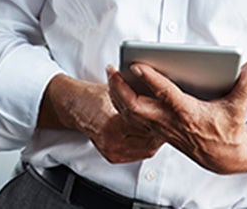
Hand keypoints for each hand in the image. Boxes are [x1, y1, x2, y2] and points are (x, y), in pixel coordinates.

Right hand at [39, 74, 163, 163]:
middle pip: (149, 138)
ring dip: (157, 137)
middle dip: (161, 128)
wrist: (74, 108)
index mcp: (111, 124)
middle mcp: (111, 142)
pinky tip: (153, 134)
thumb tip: (155, 89)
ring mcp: (112, 151)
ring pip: (147, 149)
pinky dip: (147, 144)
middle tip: (172, 119)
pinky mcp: (113, 156)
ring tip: (166, 125)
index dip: (159, 117)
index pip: (145, 124)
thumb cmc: (92, 96)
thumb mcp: (114, 90)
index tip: (169, 112)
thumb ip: (133, 93)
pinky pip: (138, 154)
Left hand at [106, 61, 246, 173]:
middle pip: (135, 107)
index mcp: (187, 113)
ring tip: (110, 75)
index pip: (164, 94)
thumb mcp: (240, 106)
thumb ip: (245, 84)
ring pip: (129, 114)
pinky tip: (118, 90)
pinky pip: (133, 119)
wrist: (223, 156)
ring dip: (116, 95)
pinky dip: (122, 105)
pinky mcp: (158, 131)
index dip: (150, 79)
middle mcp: (170, 121)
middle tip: (112, 68)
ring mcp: (161, 128)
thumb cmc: (229, 129)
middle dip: (120, 88)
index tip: (137, 64)